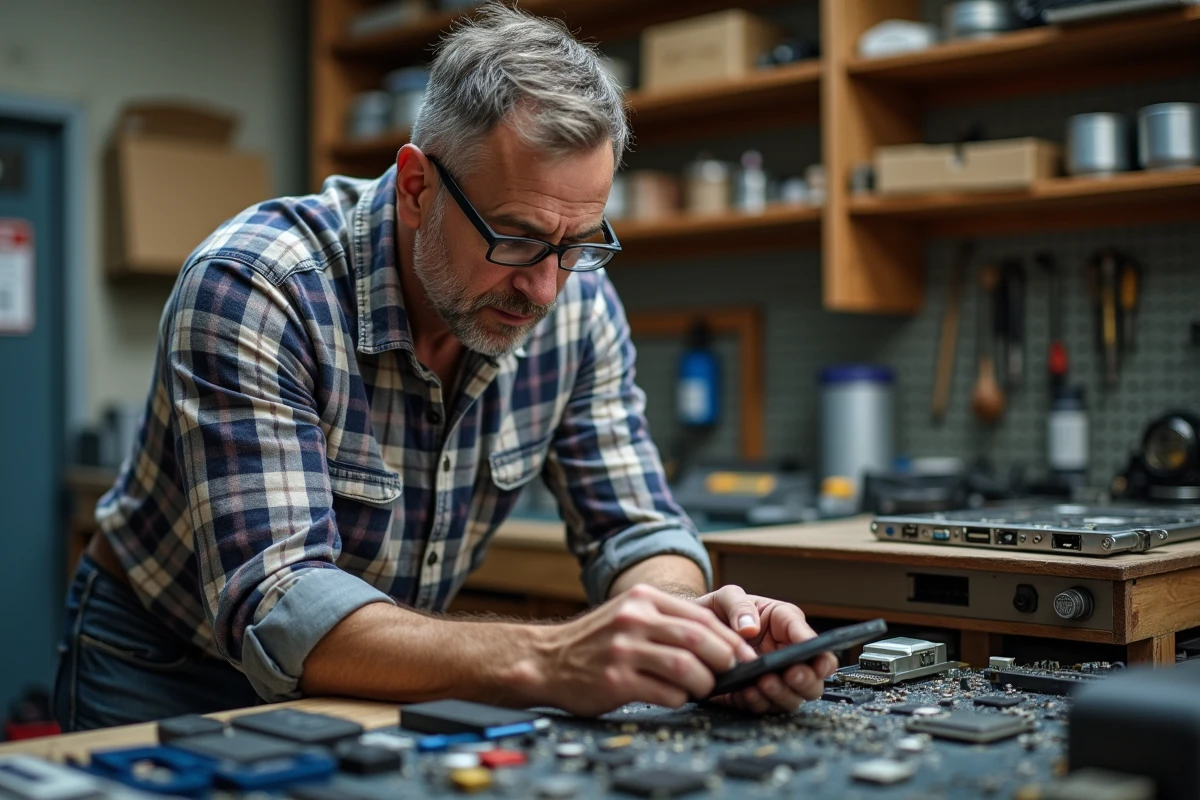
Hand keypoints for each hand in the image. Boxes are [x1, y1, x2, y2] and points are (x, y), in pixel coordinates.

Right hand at [537, 584, 757, 716]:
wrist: (545, 660)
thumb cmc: (594, 640)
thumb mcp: (629, 612)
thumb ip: (668, 620)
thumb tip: (720, 642)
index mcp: (642, 598)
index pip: (701, 615)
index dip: (729, 638)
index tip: (744, 655)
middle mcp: (634, 619)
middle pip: (699, 639)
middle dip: (724, 660)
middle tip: (732, 674)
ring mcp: (623, 650)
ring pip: (686, 667)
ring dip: (704, 683)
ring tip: (703, 688)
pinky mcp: (616, 681)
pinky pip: (665, 693)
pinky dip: (679, 699)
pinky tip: (675, 697)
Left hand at [692, 586, 837, 713]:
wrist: (694, 630)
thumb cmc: (718, 611)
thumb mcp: (727, 596)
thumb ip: (738, 605)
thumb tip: (750, 628)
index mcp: (785, 625)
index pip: (811, 640)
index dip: (818, 651)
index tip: (812, 656)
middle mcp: (784, 655)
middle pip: (813, 677)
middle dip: (806, 679)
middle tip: (791, 673)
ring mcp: (772, 678)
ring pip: (793, 698)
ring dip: (782, 694)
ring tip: (764, 683)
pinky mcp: (753, 696)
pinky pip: (764, 707)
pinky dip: (758, 703)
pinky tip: (747, 693)